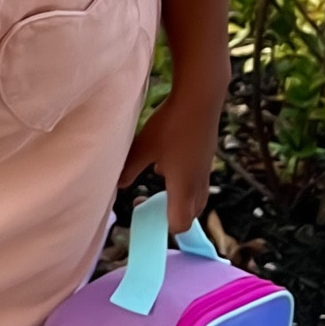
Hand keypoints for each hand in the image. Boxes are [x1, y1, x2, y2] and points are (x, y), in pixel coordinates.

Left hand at [119, 87, 221, 232]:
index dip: (165, 227)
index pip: (180, 224)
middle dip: (174, 216)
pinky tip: (168, 162)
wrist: (201, 97)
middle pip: (191, 215)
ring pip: (197, 198)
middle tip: (152, 205)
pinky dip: (185, 183)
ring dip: (181, 199)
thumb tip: (117, 187)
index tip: (147, 216)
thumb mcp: (143, 147)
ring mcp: (205, 170)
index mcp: (183, 187)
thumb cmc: (171, 124)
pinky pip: (198, 182)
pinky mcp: (207, 157)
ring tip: (161, 186)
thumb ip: (129, 170)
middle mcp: (198, 183)